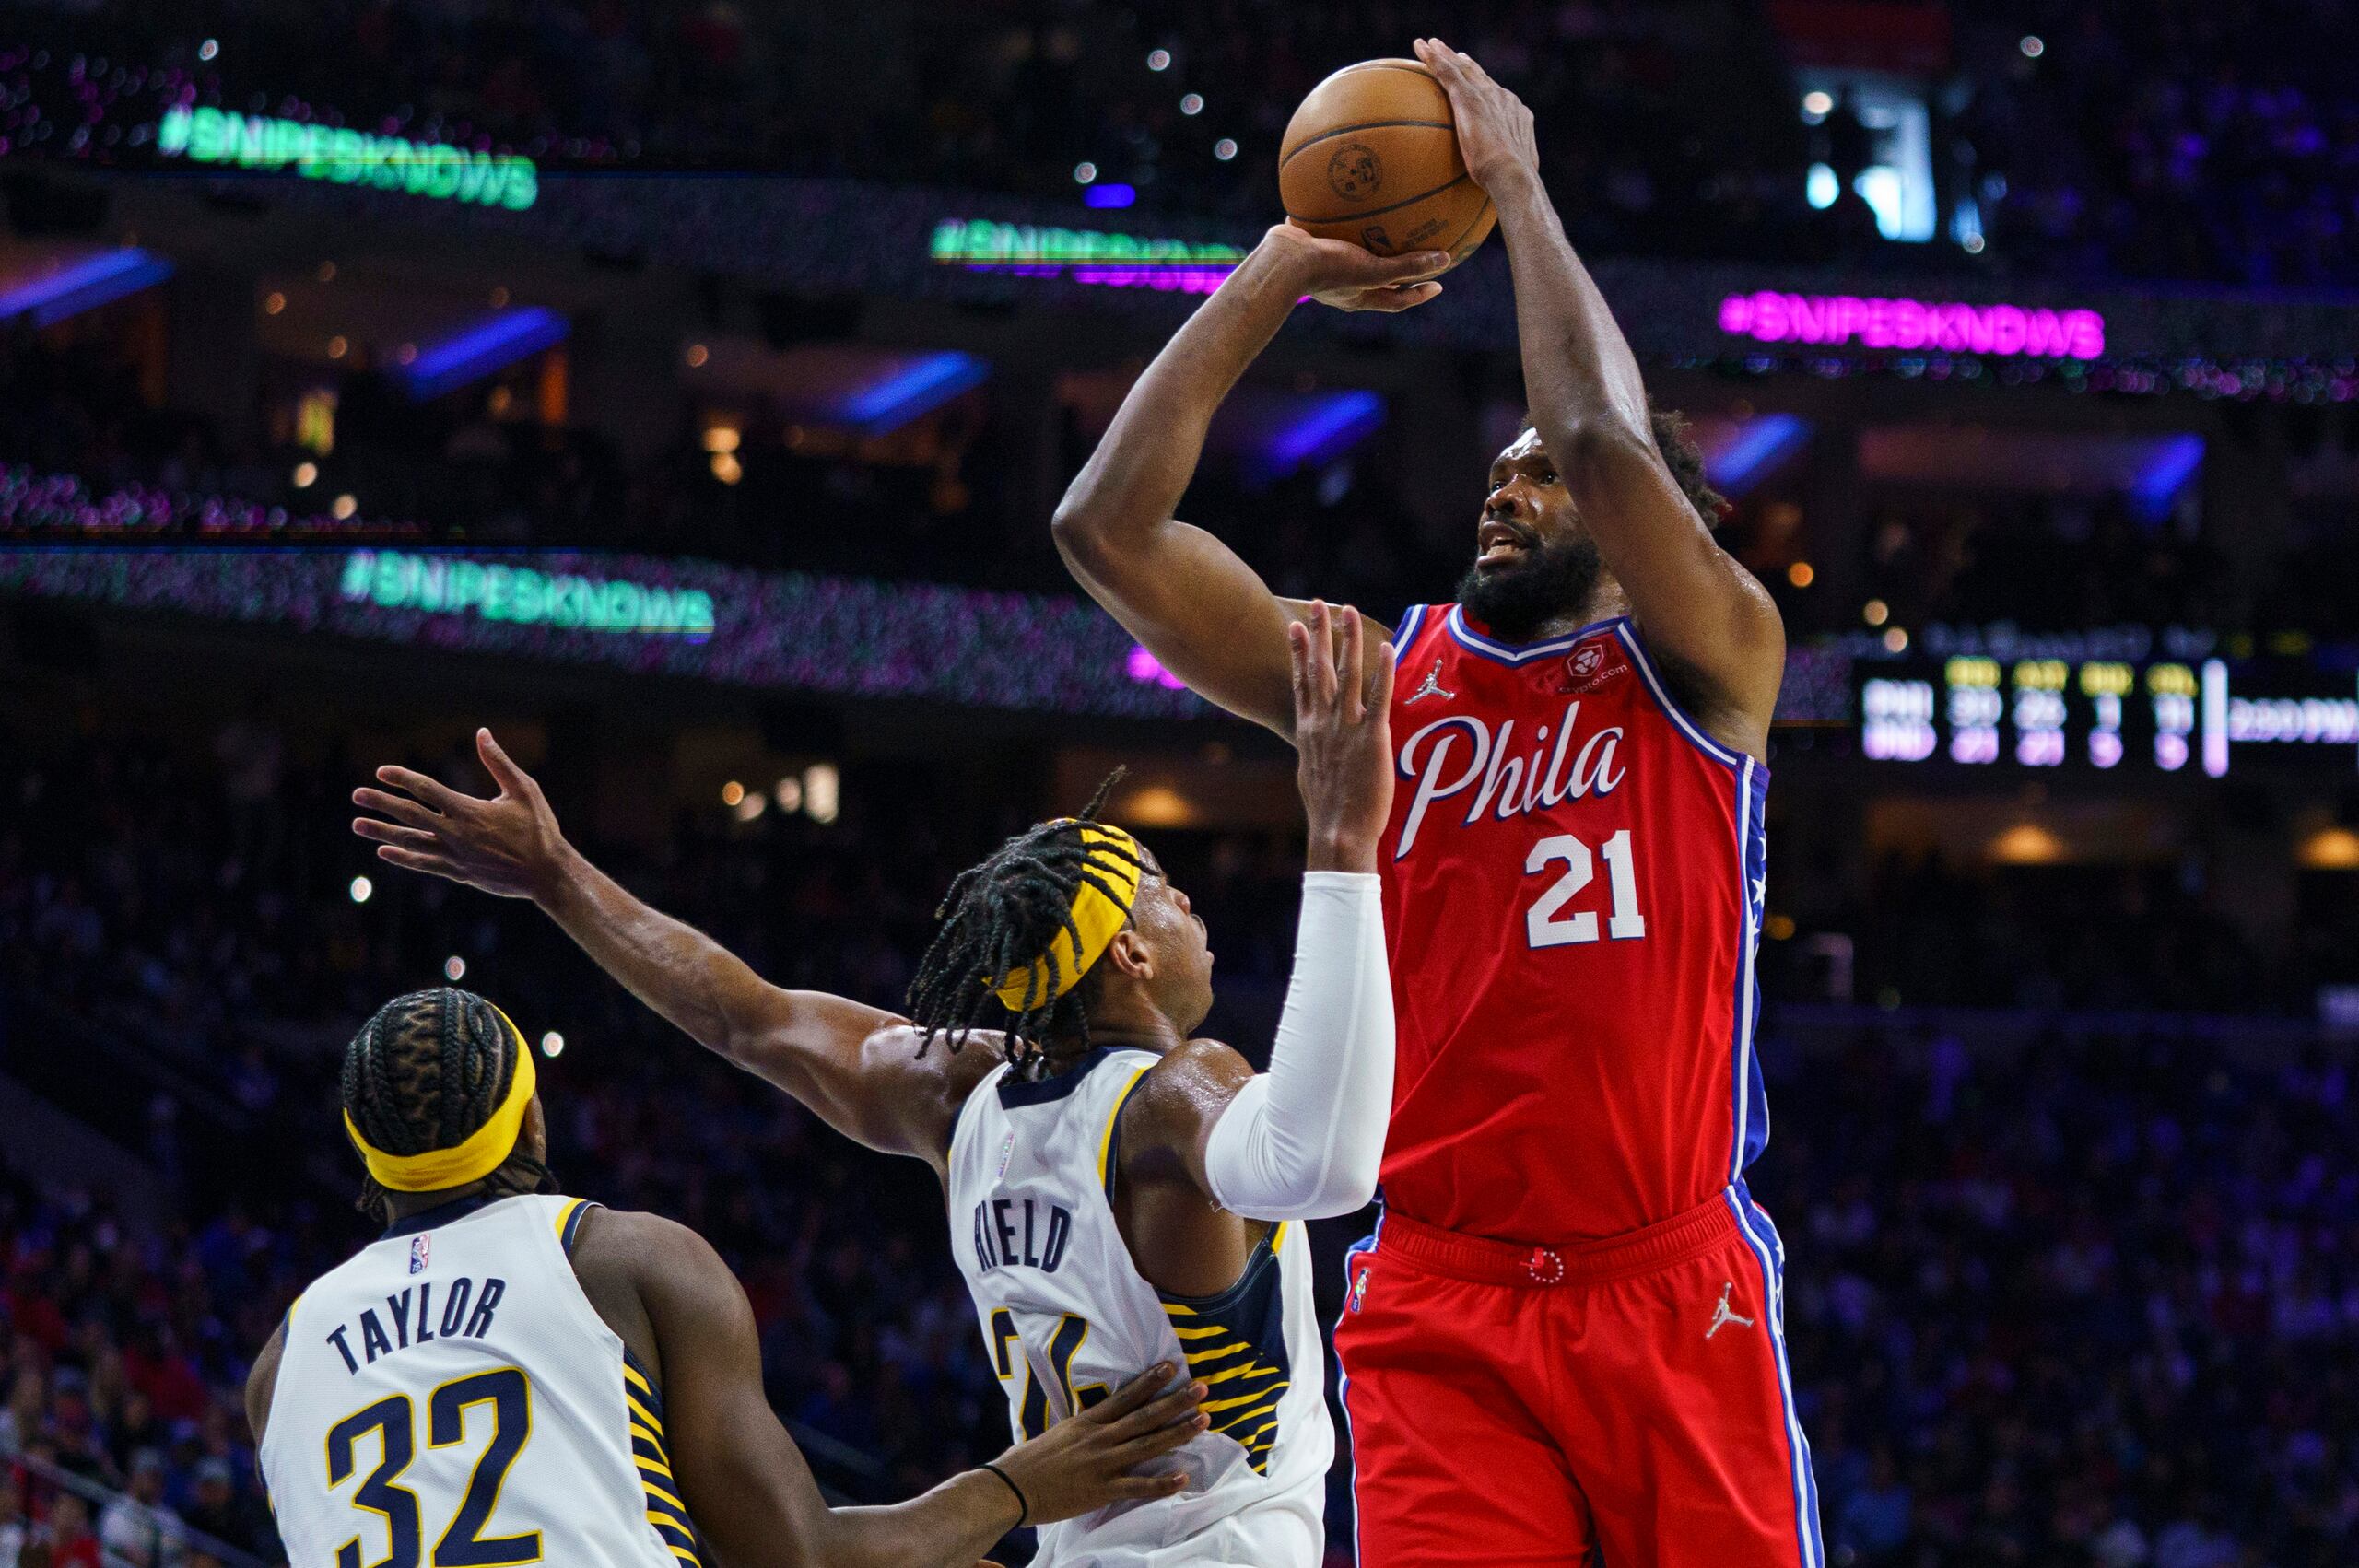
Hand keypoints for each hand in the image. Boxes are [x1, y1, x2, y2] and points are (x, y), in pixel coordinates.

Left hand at [352, 728, 568, 900]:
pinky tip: (384, 851)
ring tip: (357, 825)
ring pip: (410, 842)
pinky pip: (423, 864)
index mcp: (470, 811)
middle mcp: (456, 834)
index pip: (427, 790)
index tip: (382, 772)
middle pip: (410, 815)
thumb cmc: (540, 829)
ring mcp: (455, 856)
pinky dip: (402, 857)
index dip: (402, 779)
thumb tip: (482, 733)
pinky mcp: (458, 873)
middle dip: (381, 804)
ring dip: (381, 832)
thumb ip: (499, 762)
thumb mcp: (524, 789)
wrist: (547, 874)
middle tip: (356, 795)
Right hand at [989, 1363, 1206, 1523]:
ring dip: (1178, 1432)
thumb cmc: (1028, 1461)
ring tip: (1203, 1420)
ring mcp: (1103, 1464)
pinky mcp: (1102, 1490)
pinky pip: (1138, 1486)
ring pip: (1148, 1445)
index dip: (1150, 1381)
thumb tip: (1096, 1419)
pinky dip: (1162, 1484)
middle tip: (1202, 1388)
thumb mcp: (1058, 1433)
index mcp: (1087, 1422)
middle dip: (1176, 1401)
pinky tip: (1184, 1477)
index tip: (1171, 1366)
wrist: (1011, 1487)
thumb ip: (1081, 1426)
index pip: (1125, 1396)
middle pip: (1145, 1416)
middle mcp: (1099, 1438)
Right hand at [1258, 222, 1447, 313]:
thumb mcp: (1372, 269)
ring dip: (1370, 244)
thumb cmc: (1327, 269)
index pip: (1396, 301)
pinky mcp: (1311, 247)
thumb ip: (1406, 266)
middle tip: (1416, 257)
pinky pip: (1334, 231)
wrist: (1282, 260)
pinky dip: (1345, 219)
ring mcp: (1326, 267)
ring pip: (1355, 255)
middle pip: (1377, 280)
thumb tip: (1444, 259)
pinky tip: (1351, 196)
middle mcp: (1344, 286)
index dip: (1418, 294)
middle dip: (1397, 271)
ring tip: (1384, 225)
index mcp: (1359, 296)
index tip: (1438, 285)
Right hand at [1290, 601, 1395, 871]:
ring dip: (1348, 640)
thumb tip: (1313, 746)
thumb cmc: (1326, 812)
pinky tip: (1386, 648)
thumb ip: (1314, 752)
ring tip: (1348, 611)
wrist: (1337, 832)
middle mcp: (1322, 723)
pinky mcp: (1371, 740)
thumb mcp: (1310, 774)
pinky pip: (1378, 699)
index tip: (1295, 626)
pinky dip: (1383, 672)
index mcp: (1307, 731)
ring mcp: (1346, 729)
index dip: (1298, 652)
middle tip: (1317, 602)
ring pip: (1347, 675)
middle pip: (1319, 669)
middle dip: (1319, 633)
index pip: (1301, 682)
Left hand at [1415, 38, 1538, 191]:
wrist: (1513, 175)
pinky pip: (1447, 73)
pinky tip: (1420, 48)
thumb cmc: (1511, 187)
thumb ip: (1499, 178)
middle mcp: (1504, 99)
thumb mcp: (1507, 180)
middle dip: (1467, 65)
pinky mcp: (1470, 98)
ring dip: (1446, 55)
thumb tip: (1493, 195)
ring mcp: (1488, 96)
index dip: (1486, 88)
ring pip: (1462, 69)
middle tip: (1457, 56)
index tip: (1478, 83)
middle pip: (1481, 77)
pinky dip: (1433, 59)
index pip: (1497, 98)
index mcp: (1516, 116)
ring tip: (1431, 45)